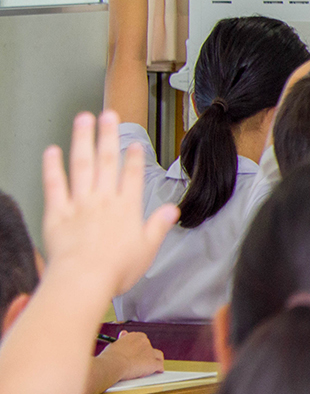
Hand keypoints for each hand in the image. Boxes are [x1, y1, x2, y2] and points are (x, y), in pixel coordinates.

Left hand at [42, 111, 177, 298]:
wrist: (83, 278)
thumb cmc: (115, 269)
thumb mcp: (147, 249)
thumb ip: (158, 226)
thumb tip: (173, 211)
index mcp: (127, 208)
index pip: (132, 175)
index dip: (134, 157)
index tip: (133, 143)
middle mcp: (103, 199)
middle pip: (106, 160)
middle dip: (108, 135)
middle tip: (109, 115)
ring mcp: (79, 202)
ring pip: (81, 164)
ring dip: (82, 140)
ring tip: (83, 120)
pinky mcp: (57, 211)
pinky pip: (55, 184)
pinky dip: (53, 166)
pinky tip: (52, 151)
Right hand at [98, 331, 164, 382]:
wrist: (114, 364)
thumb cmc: (111, 356)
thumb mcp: (115, 343)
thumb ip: (122, 339)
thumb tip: (124, 334)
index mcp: (136, 336)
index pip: (142, 340)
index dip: (139, 347)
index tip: (136, 352)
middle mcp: (145, 342)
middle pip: (149, 348)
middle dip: (146, 354)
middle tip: (140, 361)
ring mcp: (150, 353)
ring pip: (158, 355)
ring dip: (156, 359)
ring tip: (152, 365)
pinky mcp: (153, 363)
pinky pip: (159, 366)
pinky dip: (159, 369)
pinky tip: (157, 371)